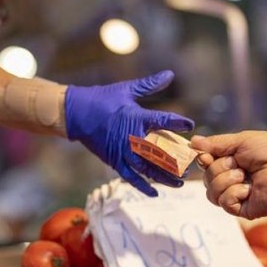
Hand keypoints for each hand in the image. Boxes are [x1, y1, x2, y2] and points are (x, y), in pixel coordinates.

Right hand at [65, 70, 193, 195]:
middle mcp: (132, 138)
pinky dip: (143, 186)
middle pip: (160, 152)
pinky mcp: (114, 161)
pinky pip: (131, 177)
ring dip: (165, 176)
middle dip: (177, 160)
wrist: (76, 114)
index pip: (163, 120)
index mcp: (136, 118)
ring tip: (179, 181)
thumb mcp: (126, 89)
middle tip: (190, 164)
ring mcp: (123, 152)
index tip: (190, 125)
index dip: (178, 123)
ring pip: (148, 169)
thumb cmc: (102, 99)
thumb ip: (149, 85)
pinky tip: (155, 192)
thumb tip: (169, 74)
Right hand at [190, 131, 266, 218]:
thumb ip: (216, 143)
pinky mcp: (242, 209)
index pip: (206, 163)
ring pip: (211, 191)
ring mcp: (237, 195)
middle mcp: (233, 178)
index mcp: (233, 161)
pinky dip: (234, 193)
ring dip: (225, 180)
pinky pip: (223, 202)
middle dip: (219, 168)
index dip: (203, 159)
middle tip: (239, 164)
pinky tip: (249, 189)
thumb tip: (193, 142)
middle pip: (206, 177)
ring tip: (245, 176)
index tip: (206, 156)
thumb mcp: (241, 140)